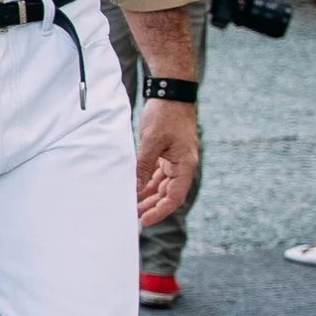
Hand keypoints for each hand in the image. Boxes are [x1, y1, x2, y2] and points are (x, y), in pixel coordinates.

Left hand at [135, 99, 198, 225]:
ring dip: (148, 195)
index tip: (144, 221)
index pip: (174, 197)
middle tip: (132, 215)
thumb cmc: (165, 115)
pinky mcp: (167, 154)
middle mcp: (182, 166)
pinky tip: (135, 188)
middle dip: (151, 206)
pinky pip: (158, 174)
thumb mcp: (151, 142)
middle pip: (168, 194)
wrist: (171, 94)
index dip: (160, 211)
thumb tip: (137, 189)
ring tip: (131, 205)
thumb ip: (144, 166)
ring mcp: (175, 160)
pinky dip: (147, 182)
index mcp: (185, 165)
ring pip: (162, 185)